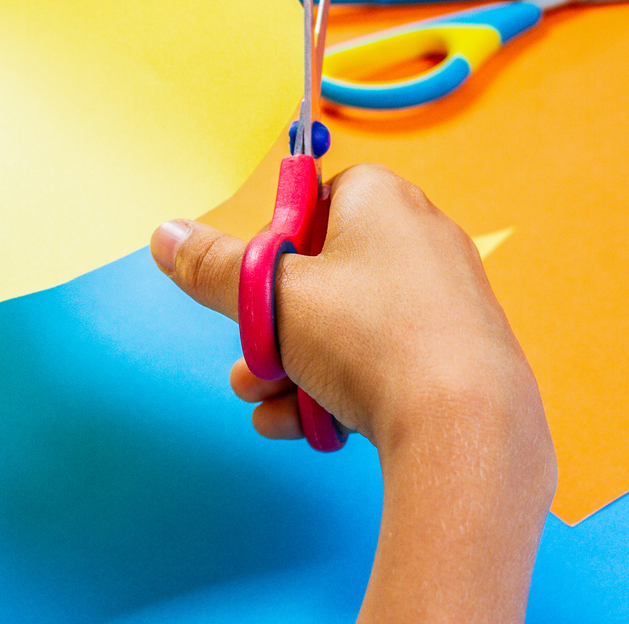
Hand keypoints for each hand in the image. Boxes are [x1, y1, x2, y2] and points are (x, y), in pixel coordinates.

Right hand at [151, 164, 555, 623]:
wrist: (464, 429)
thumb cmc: (372, 339)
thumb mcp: (271, 297)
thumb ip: (211, 266)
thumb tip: (165, 235)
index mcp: (382, 199)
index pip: (310, 199)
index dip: (271, 245)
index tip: (252, 286)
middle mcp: (420, 238)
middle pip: (319, 273)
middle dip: (271, 327)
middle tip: (252, 363)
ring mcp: (442, 301)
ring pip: (342, 327)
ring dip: (291, 368)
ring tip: (269, 403)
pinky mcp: (453, 357)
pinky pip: (379, 362)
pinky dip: (336, 389)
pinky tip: (303, 424)